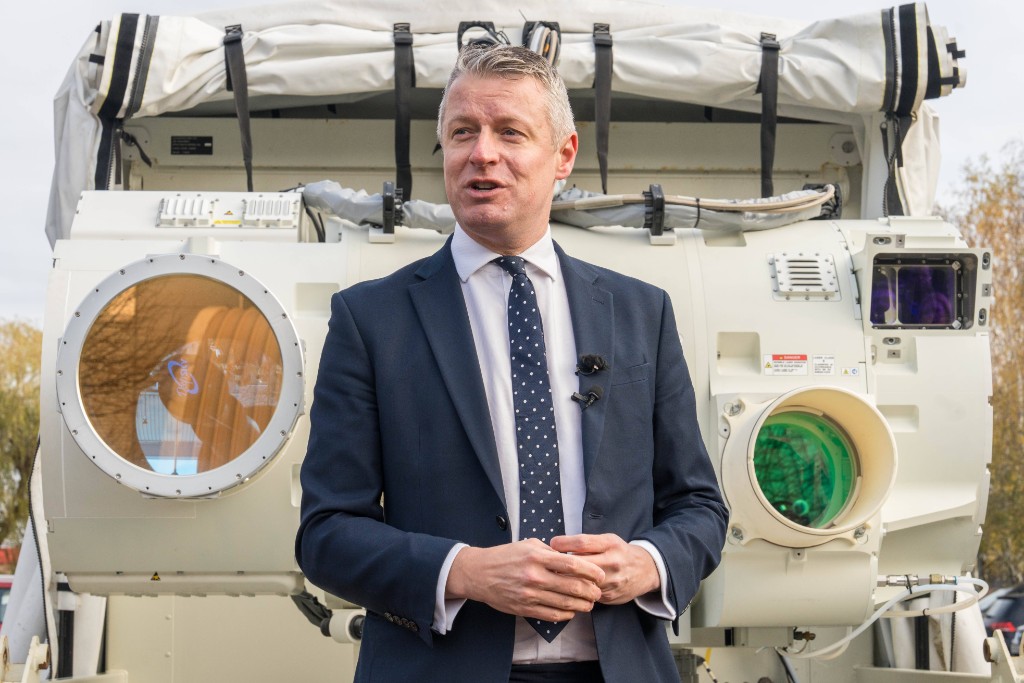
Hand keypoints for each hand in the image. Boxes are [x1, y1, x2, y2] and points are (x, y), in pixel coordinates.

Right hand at [446, 539, 604, 621]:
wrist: (479, 573)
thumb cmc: (504, 556)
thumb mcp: (527, 545)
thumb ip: (550, 551)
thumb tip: (572, 557)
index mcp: (537, 557)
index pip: (572, 564)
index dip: (591, 570)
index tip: (600, 574)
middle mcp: (535, 576)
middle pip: (573, 586)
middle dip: (591, 591)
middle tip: (598, 591)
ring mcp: (530, 594)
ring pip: (565, 603)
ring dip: (582, 605)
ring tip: (589, 603)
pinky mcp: (525, 608)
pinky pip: (552, 615)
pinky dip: (566, 614)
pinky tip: (572, 610)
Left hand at [549, 534, 659, 604]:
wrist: (645, 571)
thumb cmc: (619, 552)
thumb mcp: (608, 540)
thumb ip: (587, 543)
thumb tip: (558, 546)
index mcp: (610, 544)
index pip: (582, 542)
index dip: (564, 543)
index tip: (552, 543)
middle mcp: (612, 562)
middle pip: (580, 565)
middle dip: (561, 565)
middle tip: (547, 564)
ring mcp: (612, 582)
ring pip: (582, 583)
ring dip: (565, 581)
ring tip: (552, 578)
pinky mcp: (609, 597)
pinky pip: (587, 596)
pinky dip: (575, 593)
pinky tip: (566, 590)